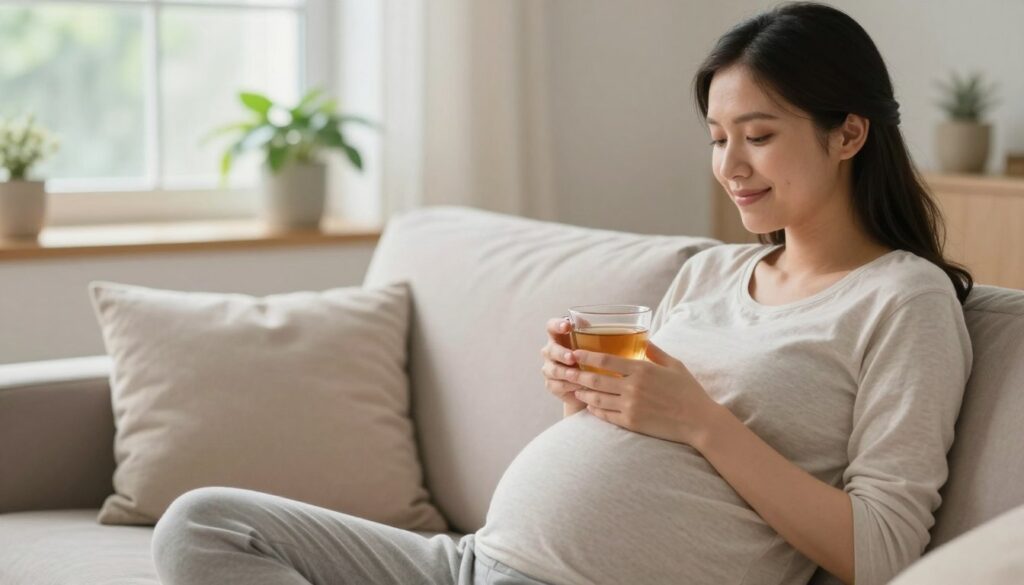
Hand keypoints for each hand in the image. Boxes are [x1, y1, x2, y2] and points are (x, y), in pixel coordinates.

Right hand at [540, 317, 586, 412]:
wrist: (590, 385)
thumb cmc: (592, 360)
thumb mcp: (595, 346)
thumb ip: (594, 335)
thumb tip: (601, 327)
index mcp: (559, 337)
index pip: (551, 326)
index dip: (557, 325)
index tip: (567, 326)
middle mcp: (551, 351)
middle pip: (551, 349)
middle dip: (561, 353)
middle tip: (572, 357)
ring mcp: (550, 368)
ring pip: (553, 369)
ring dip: (564, 372)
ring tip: (576, 374)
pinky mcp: (552, 385)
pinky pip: (557, 385)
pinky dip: (568, 386)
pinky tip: (579, 386)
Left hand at [568, 341, 716, 445]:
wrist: (699, 421)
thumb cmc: (689, 391)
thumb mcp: (674, 365)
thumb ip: (655, 352)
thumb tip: (643, 338)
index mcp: (642, 370)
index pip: (606, 361)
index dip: (587, 356)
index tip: (575, 353)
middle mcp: (633, 388)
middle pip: (596, 380)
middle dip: (578, 375)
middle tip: (566, 371)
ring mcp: (631, 407)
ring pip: (597, 399)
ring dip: (583, 393)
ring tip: (575, 389)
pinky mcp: (631, 423)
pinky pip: (606, 416)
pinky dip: (595, 410)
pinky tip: (589, 407)